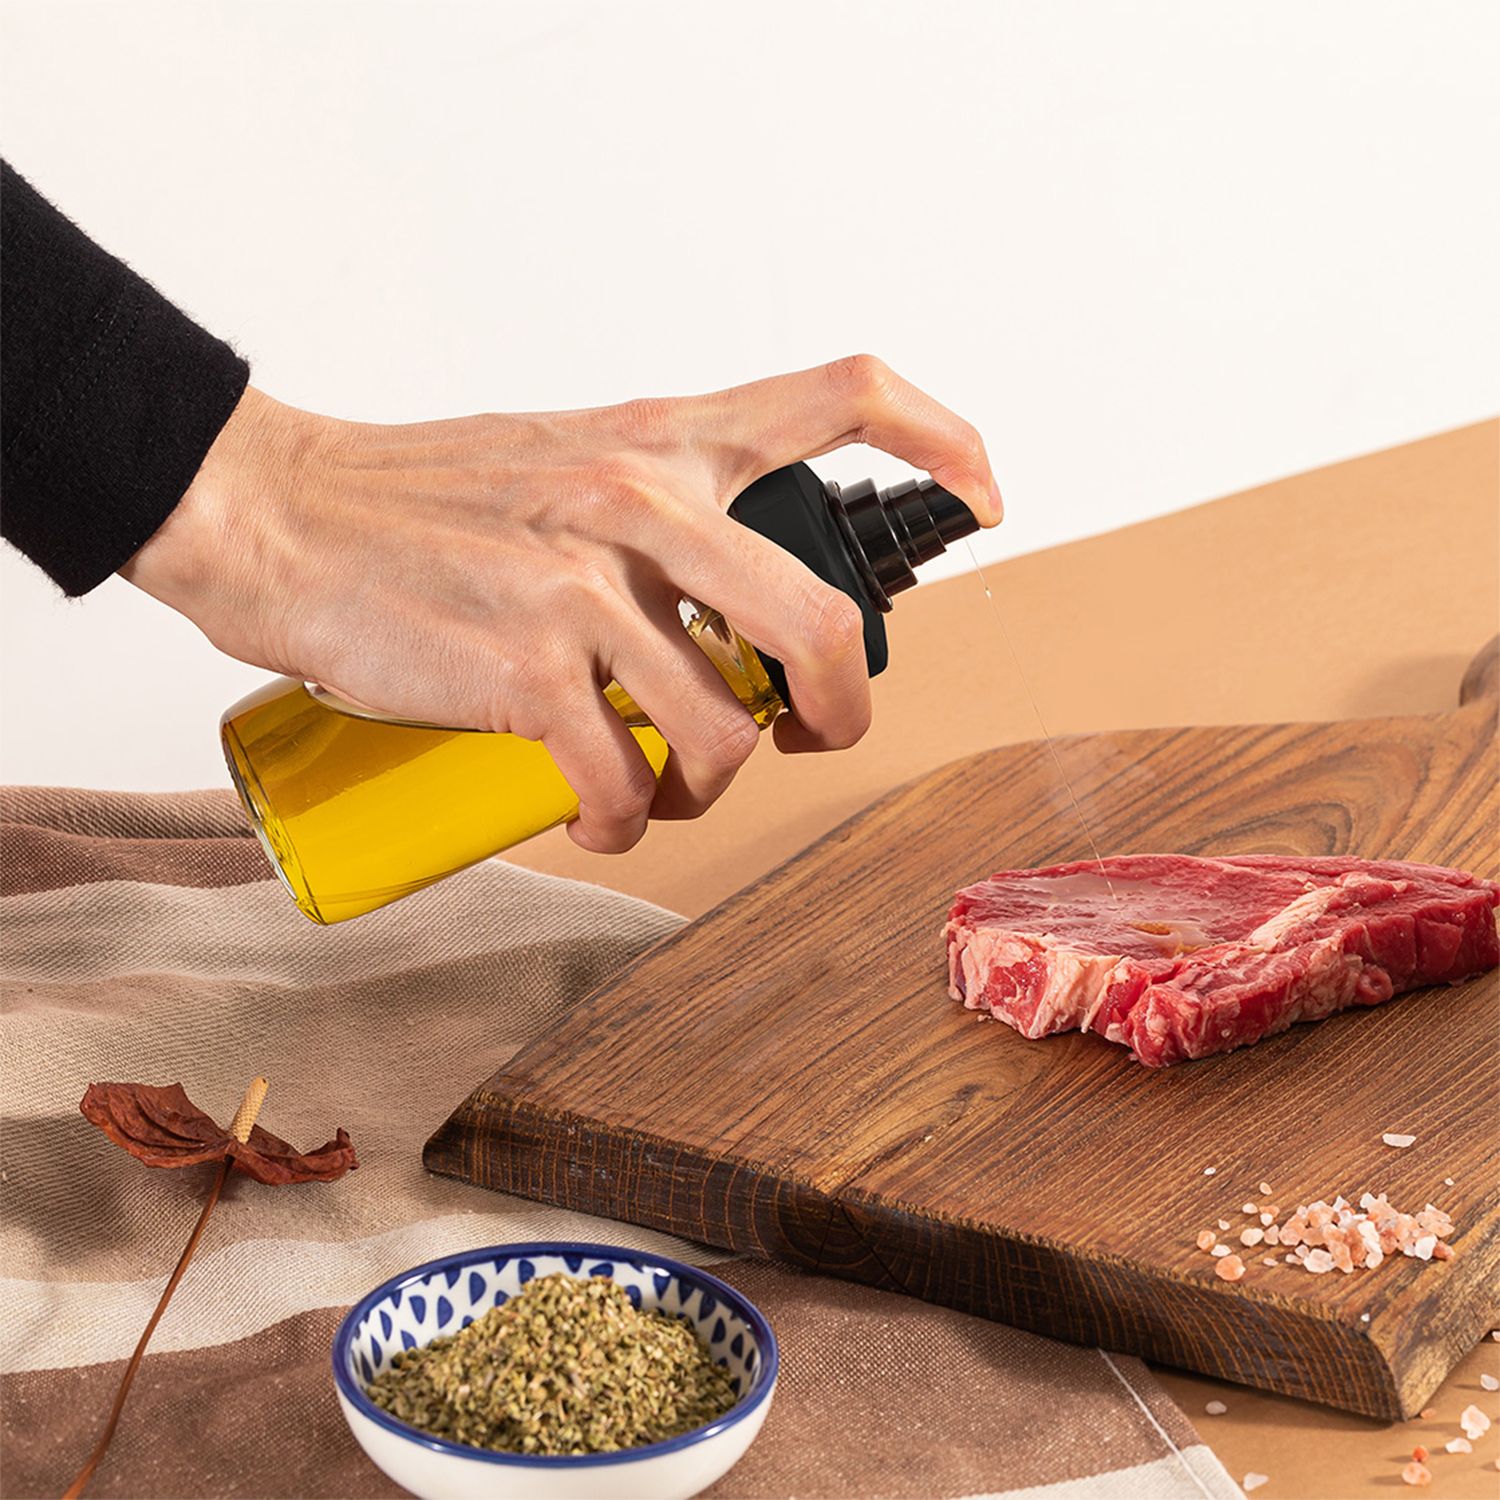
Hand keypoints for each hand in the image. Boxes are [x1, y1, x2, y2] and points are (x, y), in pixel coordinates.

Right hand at [121, 356, 1001, 852]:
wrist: (277, 513)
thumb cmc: (416, 498)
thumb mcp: (559, 459)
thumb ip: (651, 513)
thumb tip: (719, 621)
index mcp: (661, 436)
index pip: (840, 394)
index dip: (941, 440)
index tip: (983, 494)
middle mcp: (641, 499)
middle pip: (819, 623)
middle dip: (840, 712)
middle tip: (812, 739)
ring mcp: (585, 587)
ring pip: (725, 729)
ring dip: (710, 786)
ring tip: (663, 789)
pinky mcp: (527, 669)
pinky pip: (624, 779)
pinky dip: (624, 821)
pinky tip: (600, 815)